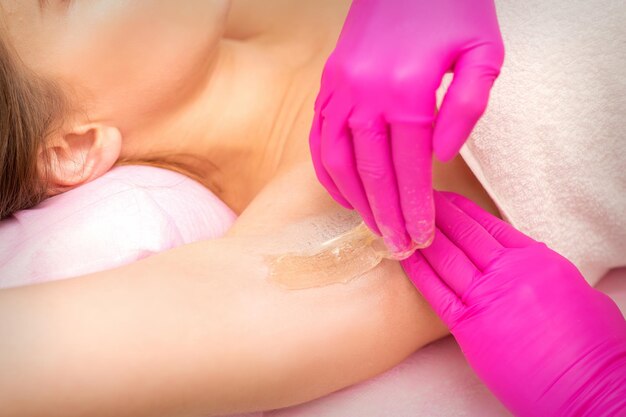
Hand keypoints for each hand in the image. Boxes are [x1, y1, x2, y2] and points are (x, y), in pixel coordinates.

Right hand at [310, 0, 503, 253]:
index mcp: (407, 91)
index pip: (409, 168)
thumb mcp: (483, 53)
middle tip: (398, 248)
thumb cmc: (452, 11)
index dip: (414, 208)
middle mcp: (365, 94)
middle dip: (385, 217)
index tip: (420, 238)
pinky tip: (341, 192)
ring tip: (371, 227)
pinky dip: (326, 170)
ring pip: (337, 160)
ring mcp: (340, 89)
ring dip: (354, 200)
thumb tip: (442, 157)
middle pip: (371, 172)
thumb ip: (466, 107)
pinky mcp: (328, 84)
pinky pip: (318, 136)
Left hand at [401, 192, 625, 416]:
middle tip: (418, 199)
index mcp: (537, 260)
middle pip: (465, 234)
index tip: (449, 200)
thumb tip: (527, 262)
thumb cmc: (594, 345)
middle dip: (438, 214)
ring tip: (403, 221)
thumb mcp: (574, 291)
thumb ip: (542, 271)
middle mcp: (510, 271)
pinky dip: (418, 271)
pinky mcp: (470, 325)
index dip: (465, 210)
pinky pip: (436, 291)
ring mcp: (488, 296)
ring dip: (423, 236)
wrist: (590, 386)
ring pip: (447, 256)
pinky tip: (404, 256)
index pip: (492, 225)